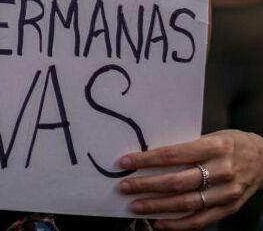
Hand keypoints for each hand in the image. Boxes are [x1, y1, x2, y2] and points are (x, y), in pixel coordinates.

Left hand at [118, 130, 262, 228]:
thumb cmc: (231, 143)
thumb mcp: (211, 135)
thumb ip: (186, 146)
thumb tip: (151, 155)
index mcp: (214, 146)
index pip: (172, 155)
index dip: (147, 160)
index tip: (125, 162)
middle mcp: (220, 170)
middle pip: (177, 181)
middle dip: (146, 185)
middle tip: (124, 187)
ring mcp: (226, 193)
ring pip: (186, 203)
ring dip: (157, 206)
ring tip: (135, 205)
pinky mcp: (229, 209)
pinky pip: (200, 221)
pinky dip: (177, 225)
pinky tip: (159, 223)